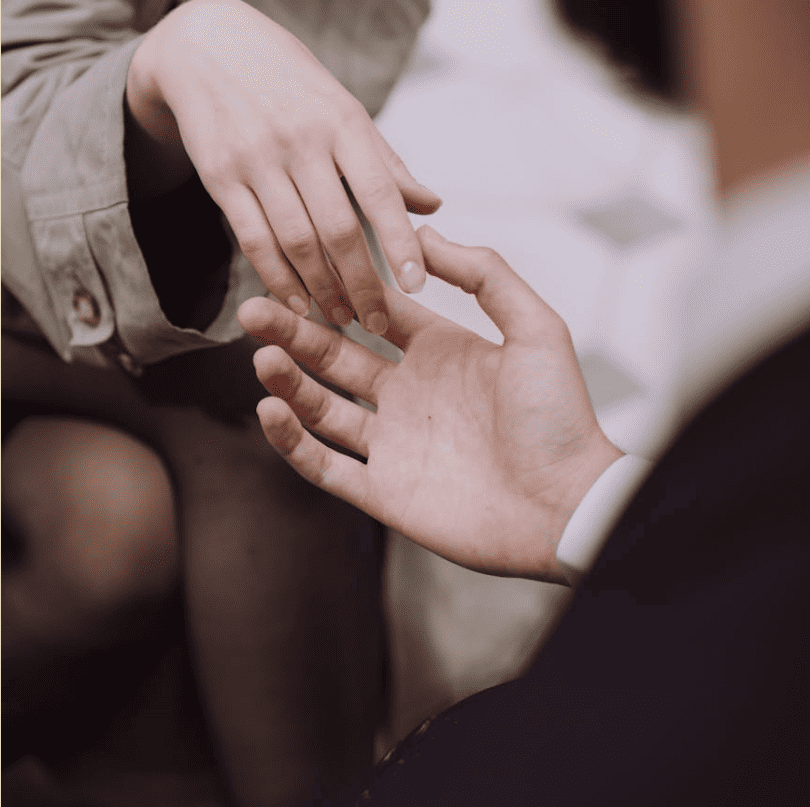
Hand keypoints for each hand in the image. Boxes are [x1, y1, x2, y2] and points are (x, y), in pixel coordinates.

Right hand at [126, 0, 440, 332]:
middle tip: (377, 322)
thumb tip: (432, 205)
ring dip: (321, 289)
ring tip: (341, 318)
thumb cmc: (291, 86)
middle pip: (338, 230)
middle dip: (361, 284)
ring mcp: (257, 159)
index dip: (400, 242)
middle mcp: (301, 141)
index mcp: (343, 123)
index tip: (417, 284)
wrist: (208, 48)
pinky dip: (277, 278)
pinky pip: (253, 240)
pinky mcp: (221, 177)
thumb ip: (385, 163)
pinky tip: (296, 303)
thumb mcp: (344, 109)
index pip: (380, 192)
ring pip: (296, 241)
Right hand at [239, 226, 621, 583]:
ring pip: (322, 408)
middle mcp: (409, 395)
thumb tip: (428, 236)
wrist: (566, 505)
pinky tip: (270, 410)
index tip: (302, 269)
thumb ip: (486, 274)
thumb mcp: (535, 329)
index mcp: (439, 353)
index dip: (339, 293)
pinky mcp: (383, 490)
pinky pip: (325, 465)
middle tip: (253, 308)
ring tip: (261, 355)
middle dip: (294, 332)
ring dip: (288, 382)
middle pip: (336, 357)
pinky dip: (293, 441)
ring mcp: (393, 444)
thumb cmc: (559, 419)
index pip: (373, 315)